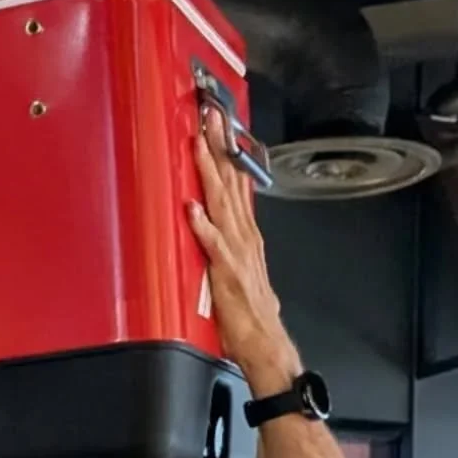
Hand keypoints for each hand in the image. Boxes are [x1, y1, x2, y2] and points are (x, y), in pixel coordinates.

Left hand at [189, 109, 300, 395]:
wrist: (265, 342)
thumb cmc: (252, 313)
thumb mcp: (245, 269)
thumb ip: (234, 245)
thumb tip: (223, 226)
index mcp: (246, 234)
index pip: (237, 183)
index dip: (229, 152)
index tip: (220, 123)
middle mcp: (243, 236)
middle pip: (230, 182)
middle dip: (220, 146)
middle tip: (210, 114)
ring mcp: (235, 251)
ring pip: (221, 202)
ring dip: (209, 171)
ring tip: (199, 143)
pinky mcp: (226, 272)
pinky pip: (212, 244)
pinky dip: (202, 224)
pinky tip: (192, 207)